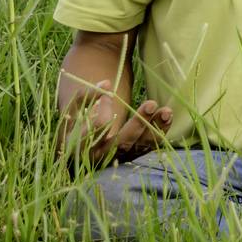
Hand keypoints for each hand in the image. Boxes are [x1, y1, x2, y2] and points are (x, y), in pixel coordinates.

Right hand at [59, 78, 173, 167]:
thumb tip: (107, 83)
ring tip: (166, 110)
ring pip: (139, 146)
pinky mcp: (131, 156)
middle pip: (122, 143)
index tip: (108, 93)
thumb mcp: (74, 109)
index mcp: (81, 146)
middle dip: (138, 123)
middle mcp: (101, 157)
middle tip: (152, 103)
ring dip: (155, 128)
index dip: (104, 110)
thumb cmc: (75, 123)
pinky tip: (167, 116)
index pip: (96, 130)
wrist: (80, 145)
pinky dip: (159, 132)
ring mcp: (118, 158)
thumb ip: (86, 95)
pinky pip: (147, 146)